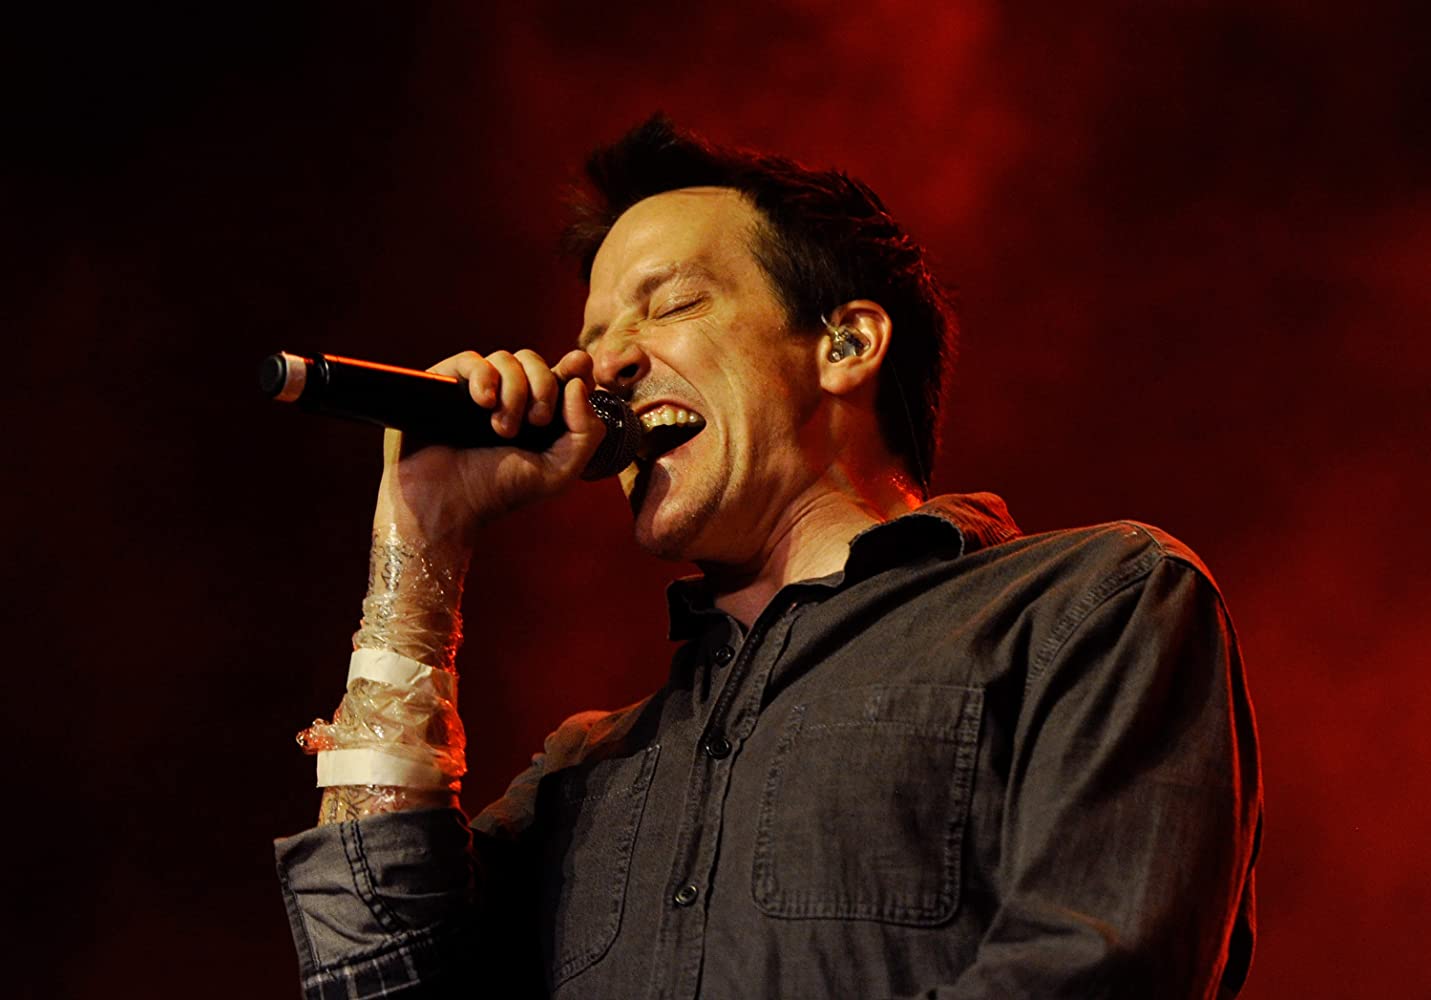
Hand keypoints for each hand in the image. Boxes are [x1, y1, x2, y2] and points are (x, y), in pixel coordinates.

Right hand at [372, 348, 604, 553]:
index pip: (563, 375)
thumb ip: (585, 433)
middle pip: (536, 362)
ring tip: (502, 429)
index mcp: (539, 415)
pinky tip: (483, 403)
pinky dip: (483, 377)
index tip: (578, 365)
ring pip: (506, 359)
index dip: (575, 366)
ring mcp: (477, 390)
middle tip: (537, 421)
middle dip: (544, 385)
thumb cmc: (499, 492)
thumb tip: (577, 384)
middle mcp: (509, 397)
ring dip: (514, 390)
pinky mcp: (446, 384)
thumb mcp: (558, 472)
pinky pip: (471, 360)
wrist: (445, 505)